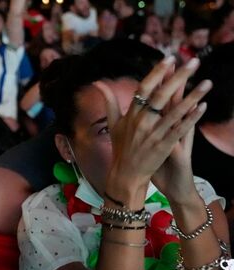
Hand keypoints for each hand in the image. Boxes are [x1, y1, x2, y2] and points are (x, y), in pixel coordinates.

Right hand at [94, 57, 208, 204]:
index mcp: (131, 114)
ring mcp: (153, 134)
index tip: (169, 58)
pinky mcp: (164, 146)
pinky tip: (203, 107)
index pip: (144, 88)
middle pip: (161, 95)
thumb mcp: (113, 123)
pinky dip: (191, 118)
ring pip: (175, 111)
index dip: (156, 73)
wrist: (125, 174)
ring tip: (207, 82)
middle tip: (193, 62)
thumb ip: (108, 101)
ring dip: (193, 96)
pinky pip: (180, 129)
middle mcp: (142, 122)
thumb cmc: (120, 148)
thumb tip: (98, 83)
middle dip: (178, 77)